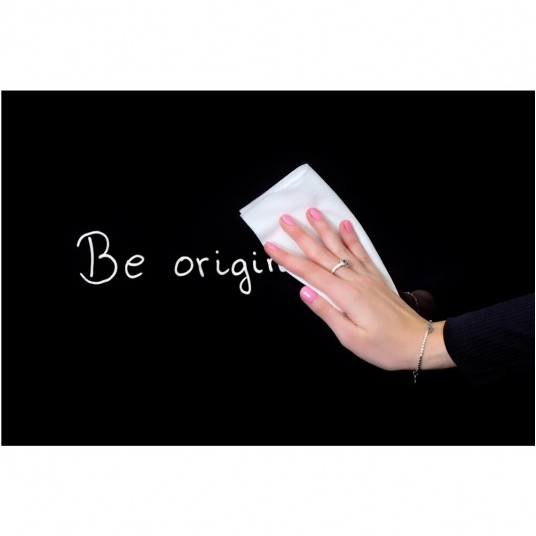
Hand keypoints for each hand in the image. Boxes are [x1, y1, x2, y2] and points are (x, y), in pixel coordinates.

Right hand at [264, 209, 454, 371]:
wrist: (420, 342)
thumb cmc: (384, 347)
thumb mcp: (351, 338)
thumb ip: (327, 313)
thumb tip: (304, 292)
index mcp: (345, 296)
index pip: (310, 273)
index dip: (288, 259)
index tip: (271, 246)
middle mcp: (355, 280)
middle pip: (322, 254)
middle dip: (301, 236)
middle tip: (285, 220)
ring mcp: (366, 277)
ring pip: (340, 248)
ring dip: (324, 229)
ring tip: (312, 212)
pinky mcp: (375, 278)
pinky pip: (361, 253)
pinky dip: (352, 238)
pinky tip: (345, 225)